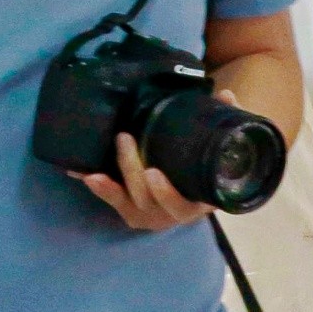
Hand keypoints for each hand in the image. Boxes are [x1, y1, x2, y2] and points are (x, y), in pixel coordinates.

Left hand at [77, 133, 213, 232]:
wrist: (196, 191)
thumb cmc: (206, 167)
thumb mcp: (216, 149)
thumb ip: (222, 124)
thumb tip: (226, 95)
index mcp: (199, 203)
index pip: (182, 205)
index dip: (167, 193)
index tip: (153, 172)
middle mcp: (174, 214)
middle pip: (149, 200)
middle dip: (132, 170)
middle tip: (125, 139)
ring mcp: (151, 216)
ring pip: (130, 202)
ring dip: (112, 183)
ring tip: (97, 166)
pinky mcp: (132, 212)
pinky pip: (114, 202)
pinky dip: (101, 189)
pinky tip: (86, 175)